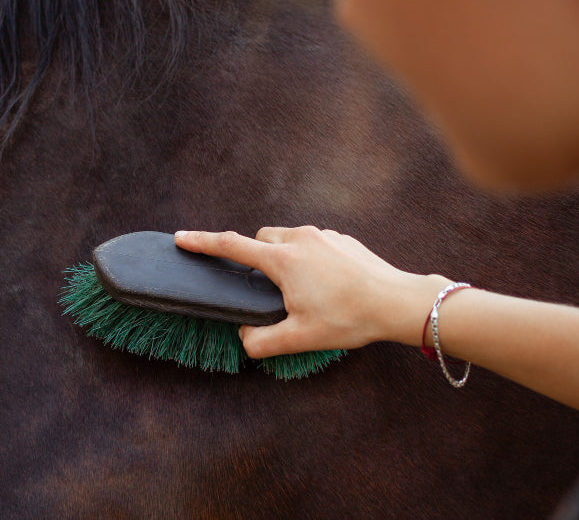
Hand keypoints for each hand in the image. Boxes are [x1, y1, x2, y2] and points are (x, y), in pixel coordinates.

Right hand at [174, 226, 450, 357]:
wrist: (397, 302)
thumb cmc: (348, 319)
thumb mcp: (299, 338)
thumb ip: (262, 342)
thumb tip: (244, 337)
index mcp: (282, 260)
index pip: (231, 246)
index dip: (202, 243)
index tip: (181, 238)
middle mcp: (299, 239)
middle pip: (261, 240)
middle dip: (255, 257)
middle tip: (265, 288)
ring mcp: (324, 235)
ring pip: (288, 238)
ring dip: (284, 256)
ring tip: (301, 290)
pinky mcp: (344, 239)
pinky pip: (314, 242)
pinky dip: (310, 258)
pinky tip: (327, 285)